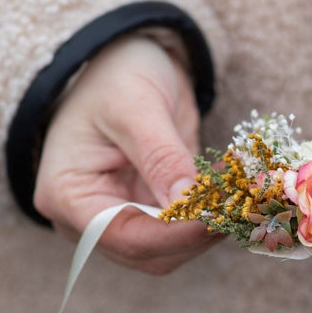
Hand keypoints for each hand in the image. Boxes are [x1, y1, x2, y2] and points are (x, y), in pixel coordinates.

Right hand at [34, 35, 219, 272]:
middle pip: (149, 253)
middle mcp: (90, 216)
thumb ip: (161, 156)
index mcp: (68, 194)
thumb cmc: (115, 74)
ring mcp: (122, 215)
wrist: (124, 59)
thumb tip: (188, 203)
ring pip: (173, 248)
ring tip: (243, 192)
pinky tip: (236, 187)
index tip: (217, 218)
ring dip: (211, 226)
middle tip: (242, 203)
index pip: (122, 236)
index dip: (173, 235)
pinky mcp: (152, 209)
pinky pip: (186, 227)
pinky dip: (214, 213)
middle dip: (197, 234)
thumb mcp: (136, 107)